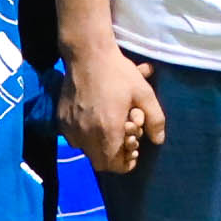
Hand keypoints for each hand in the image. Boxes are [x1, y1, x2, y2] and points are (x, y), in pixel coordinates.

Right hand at [62, 45, 166, 173]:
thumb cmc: (118, 73)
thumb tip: (158, 140)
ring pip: (87, 150)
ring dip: (100, 145)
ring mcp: (71, 128)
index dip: (126, 162)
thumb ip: (155, 120)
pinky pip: (74, 138)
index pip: (114, 165)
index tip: (133, 148)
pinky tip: (95, 120)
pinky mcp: (62, 120)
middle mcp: (86, 135)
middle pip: (100, 162)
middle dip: (114, 155)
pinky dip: (86, 136)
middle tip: (125, 137)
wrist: (87, 54)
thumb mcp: (144, 93)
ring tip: (111, 126)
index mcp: (108, 131)